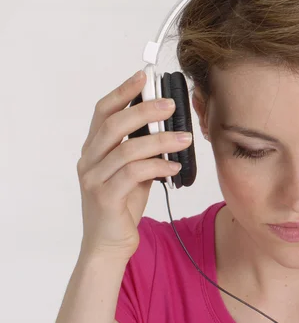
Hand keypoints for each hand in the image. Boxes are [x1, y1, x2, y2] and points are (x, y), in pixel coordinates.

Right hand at [76, 70, 192, 259]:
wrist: (108, 245)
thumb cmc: (122, 206)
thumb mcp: (132, 172)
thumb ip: (141, 150)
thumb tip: (167, 126)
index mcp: (94, 150)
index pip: (103, 112)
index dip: (122, 92)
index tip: (144, 76)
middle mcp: (89, 161)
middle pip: (114, 125)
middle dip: (145, 110)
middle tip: (172, 104)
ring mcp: (94, 180)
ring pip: (128, 149)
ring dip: (161, 140)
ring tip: (185, 138)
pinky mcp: (106, 198)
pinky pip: (134, 174)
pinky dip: (158, 165)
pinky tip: (175, 165)